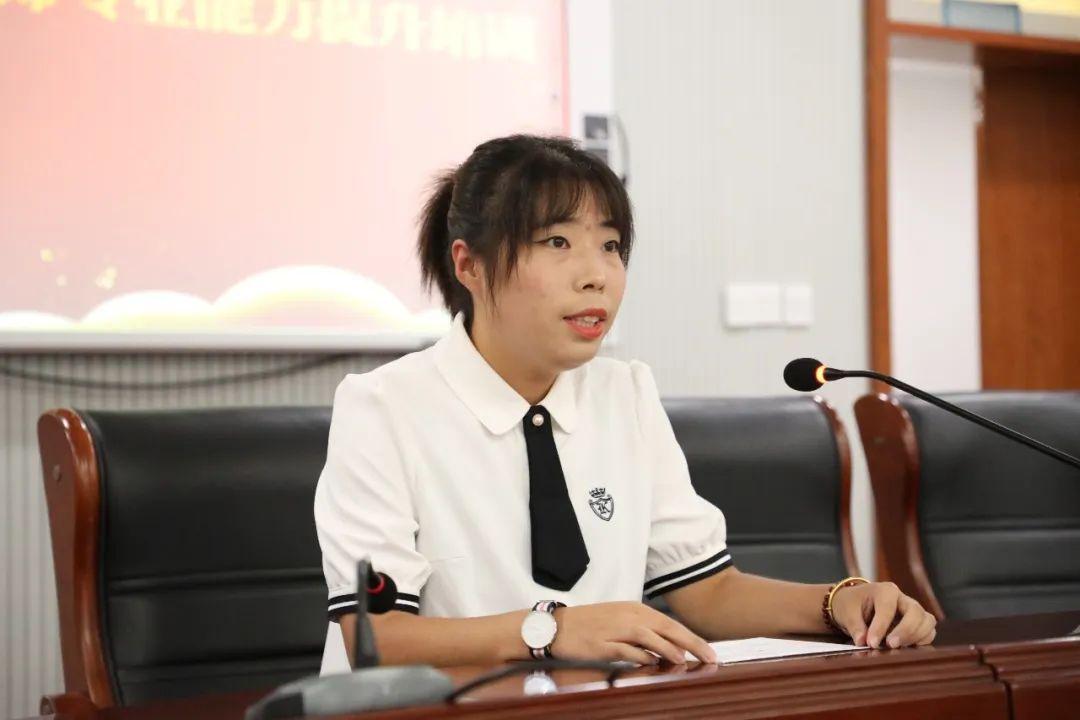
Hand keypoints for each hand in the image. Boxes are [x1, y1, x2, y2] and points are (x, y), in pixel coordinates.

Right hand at [549, 601, 716, 664]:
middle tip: (710, 657)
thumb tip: (670, 648)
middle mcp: (628, 616)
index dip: (692, 637)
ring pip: (649, 637)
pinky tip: (652, 663)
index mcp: (635, 609)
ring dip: (669, 649)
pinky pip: (626, 650)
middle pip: (666, 628)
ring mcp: (615, 629)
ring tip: (685, 661)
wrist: (556, 626)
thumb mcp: (620, 621)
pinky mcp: (602, 644)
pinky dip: (641, 656)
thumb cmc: (590, 625)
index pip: (670, 623)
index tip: (709, 650)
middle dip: (691, 643)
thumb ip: (644, 632)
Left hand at [830, 581, 936, 648]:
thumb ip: (854, 626)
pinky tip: (906, 648)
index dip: (880, 627)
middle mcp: (902, 598)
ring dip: (916, 637)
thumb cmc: (851, 605)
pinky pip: (928, 632)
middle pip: (915, 612)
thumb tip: (862, 642)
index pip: (887, 608)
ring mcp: (912, 610)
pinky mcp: (917, 623)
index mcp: (885, 590)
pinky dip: (921, 641)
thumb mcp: (846, 612)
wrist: (855, 604)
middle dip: (905, 631)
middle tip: (890, 645)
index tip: (872, 643)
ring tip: (897, 648)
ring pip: (927, 621)